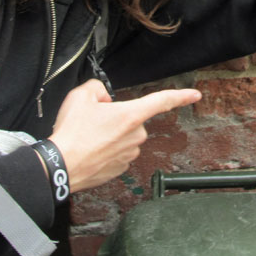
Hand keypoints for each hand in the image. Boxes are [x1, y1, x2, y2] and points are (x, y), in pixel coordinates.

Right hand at [48, 79, 200, 192]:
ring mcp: (129, 154)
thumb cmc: (72, 132)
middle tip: (93, 121)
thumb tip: (104, 96)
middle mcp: (136, 136)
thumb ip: (98, 87)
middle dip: (116, 117)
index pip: (162, 101)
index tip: (195, 95)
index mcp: (131, 115)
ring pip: (124, 136)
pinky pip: (118, 152)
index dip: (180, 96)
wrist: (60, 166)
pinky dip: (106, 149)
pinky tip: (90, 149)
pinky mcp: (120, 169)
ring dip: (110, 134)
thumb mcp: (81, 95)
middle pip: (132, 119)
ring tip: (88, 137)